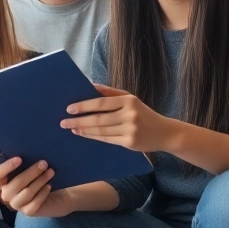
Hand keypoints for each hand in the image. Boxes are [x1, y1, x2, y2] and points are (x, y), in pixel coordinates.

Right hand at [0, 157, 70, 217]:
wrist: (55, 195)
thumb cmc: (38, 178)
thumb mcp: (30, 168)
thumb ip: (25, 163)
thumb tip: (29, 151)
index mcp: (3, 182)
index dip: (5, 167)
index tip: (19, 159)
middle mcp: (6, 194)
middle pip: (15, 184)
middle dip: (30, 172)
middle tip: (44, 163)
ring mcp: (17, 204)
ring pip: (26, 193)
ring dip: (40, 181)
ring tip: (50, 172)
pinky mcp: (28, 212)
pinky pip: (34, 203)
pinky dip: (42, 193)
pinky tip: (49, 186)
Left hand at [61, 83, 183, 152]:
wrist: (165, 133)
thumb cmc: (143, 113)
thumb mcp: (130, 99)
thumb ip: (111, 92)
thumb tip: (89, 85)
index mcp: (128, 101)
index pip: (101, 102)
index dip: (84, 106)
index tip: (69, 109)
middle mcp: (130, 115)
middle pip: (99, 118)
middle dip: (79, 120)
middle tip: (63, 122)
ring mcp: (130, 130)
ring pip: (101, 131)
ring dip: (83, 130)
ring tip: (71, 128)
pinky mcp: (130, 142)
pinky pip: (106, 140)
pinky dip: (93, 137)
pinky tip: (83, 134)